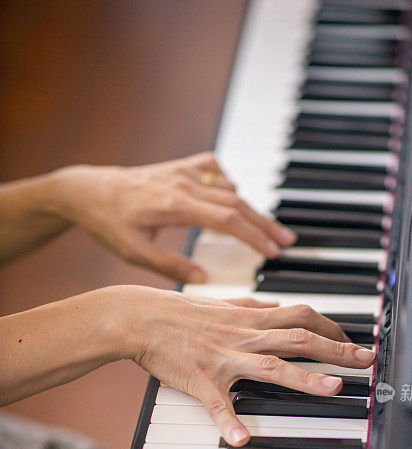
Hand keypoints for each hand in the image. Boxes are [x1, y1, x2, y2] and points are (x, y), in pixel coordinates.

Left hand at [52, 154, 295, 281]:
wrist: (87, 190)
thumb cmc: (107, 223)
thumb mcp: (134, 253)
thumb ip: (170, 268)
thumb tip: (204, 281)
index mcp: (173, 205)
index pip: (226, 220)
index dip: (253, 236)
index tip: (273, 252)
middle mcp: (182, 183)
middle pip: (236, 202)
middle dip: (264, 224)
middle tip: (287, 242)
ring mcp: (182, 171)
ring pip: (229, 187)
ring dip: (251, 208)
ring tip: (269, 228)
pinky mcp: (179, 167)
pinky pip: (214, 169)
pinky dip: (229, 183)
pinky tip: (234, 198)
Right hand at [127, 287, 375, 445]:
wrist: (139, 317)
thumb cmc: (179, 312)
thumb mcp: (222, 304)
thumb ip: (251, 305)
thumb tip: (273, 303)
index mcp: (251, 319)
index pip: (302, 317)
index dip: (332, 327)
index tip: (353, 341)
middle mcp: (244, 336)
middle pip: (299, 339)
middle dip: (336, 349)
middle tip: (367, 361)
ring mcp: (224, 358)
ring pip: (270, 366)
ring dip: (303, 377)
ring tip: (333, 389)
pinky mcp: (201, 379)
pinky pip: (216, 403)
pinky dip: (229, 421)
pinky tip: (242, 440)